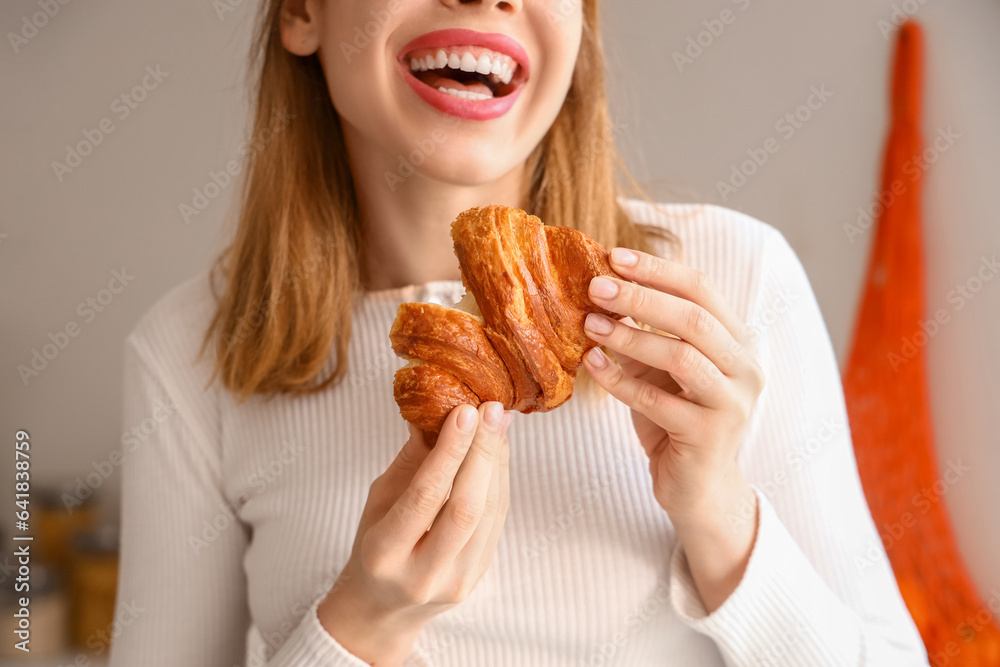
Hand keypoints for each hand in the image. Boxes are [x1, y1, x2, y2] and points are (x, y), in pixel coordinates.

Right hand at [318, 402, 511, 664]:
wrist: (383, 609)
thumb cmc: (375, 547)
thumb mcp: (378, 502)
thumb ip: (411, 461)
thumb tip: (440, 412)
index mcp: (384, 554)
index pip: (424, 495)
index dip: (449, 451)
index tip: (464, 411)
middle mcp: (422, 574)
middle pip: (465, 508)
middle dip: (482, 452)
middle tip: (490, 409)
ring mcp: (456, 582)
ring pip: (488, 514)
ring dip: (498, 462)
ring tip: (498, 422)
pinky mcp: (478, 577)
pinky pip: (496, 523)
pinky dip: (500, 482)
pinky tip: (498, 452)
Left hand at [582, 247, 763, 610]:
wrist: (698, 488)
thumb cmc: (675, 419)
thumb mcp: (659, 368)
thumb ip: (644, 331)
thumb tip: (601, 288)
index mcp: (736, 342)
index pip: (701, 290)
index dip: (657, 270)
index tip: (613, 256)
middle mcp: (744, 368)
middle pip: (694, 318)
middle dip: (641, 297)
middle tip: (595, 287)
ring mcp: (731, 403)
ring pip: (681, 357)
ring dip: (629, 336)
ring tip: (589, 325)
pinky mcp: (708, 436)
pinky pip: (658, 400)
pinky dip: (620, 379)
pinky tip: (593, 364)